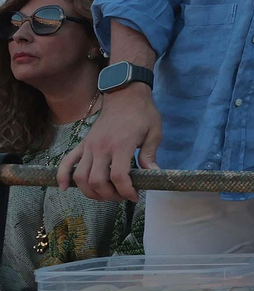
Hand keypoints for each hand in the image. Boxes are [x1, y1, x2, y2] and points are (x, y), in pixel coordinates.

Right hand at [57, 85, 160, 201]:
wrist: (125, 94)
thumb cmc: (143, 114)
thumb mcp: (154, 133)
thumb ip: (149, 155)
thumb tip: (154, 175)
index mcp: (121, 145)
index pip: (118, 176)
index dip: (126, 191)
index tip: (135, 196)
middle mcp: (101, 147)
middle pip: (96, 181)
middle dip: (109, 195)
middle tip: (121, 196)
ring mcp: (88, 146)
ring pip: (80, 177)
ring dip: (90, 192)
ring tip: (105, 195)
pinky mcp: (82, 144)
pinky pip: (66, 162)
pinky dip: (62, 177)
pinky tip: (64, 188)